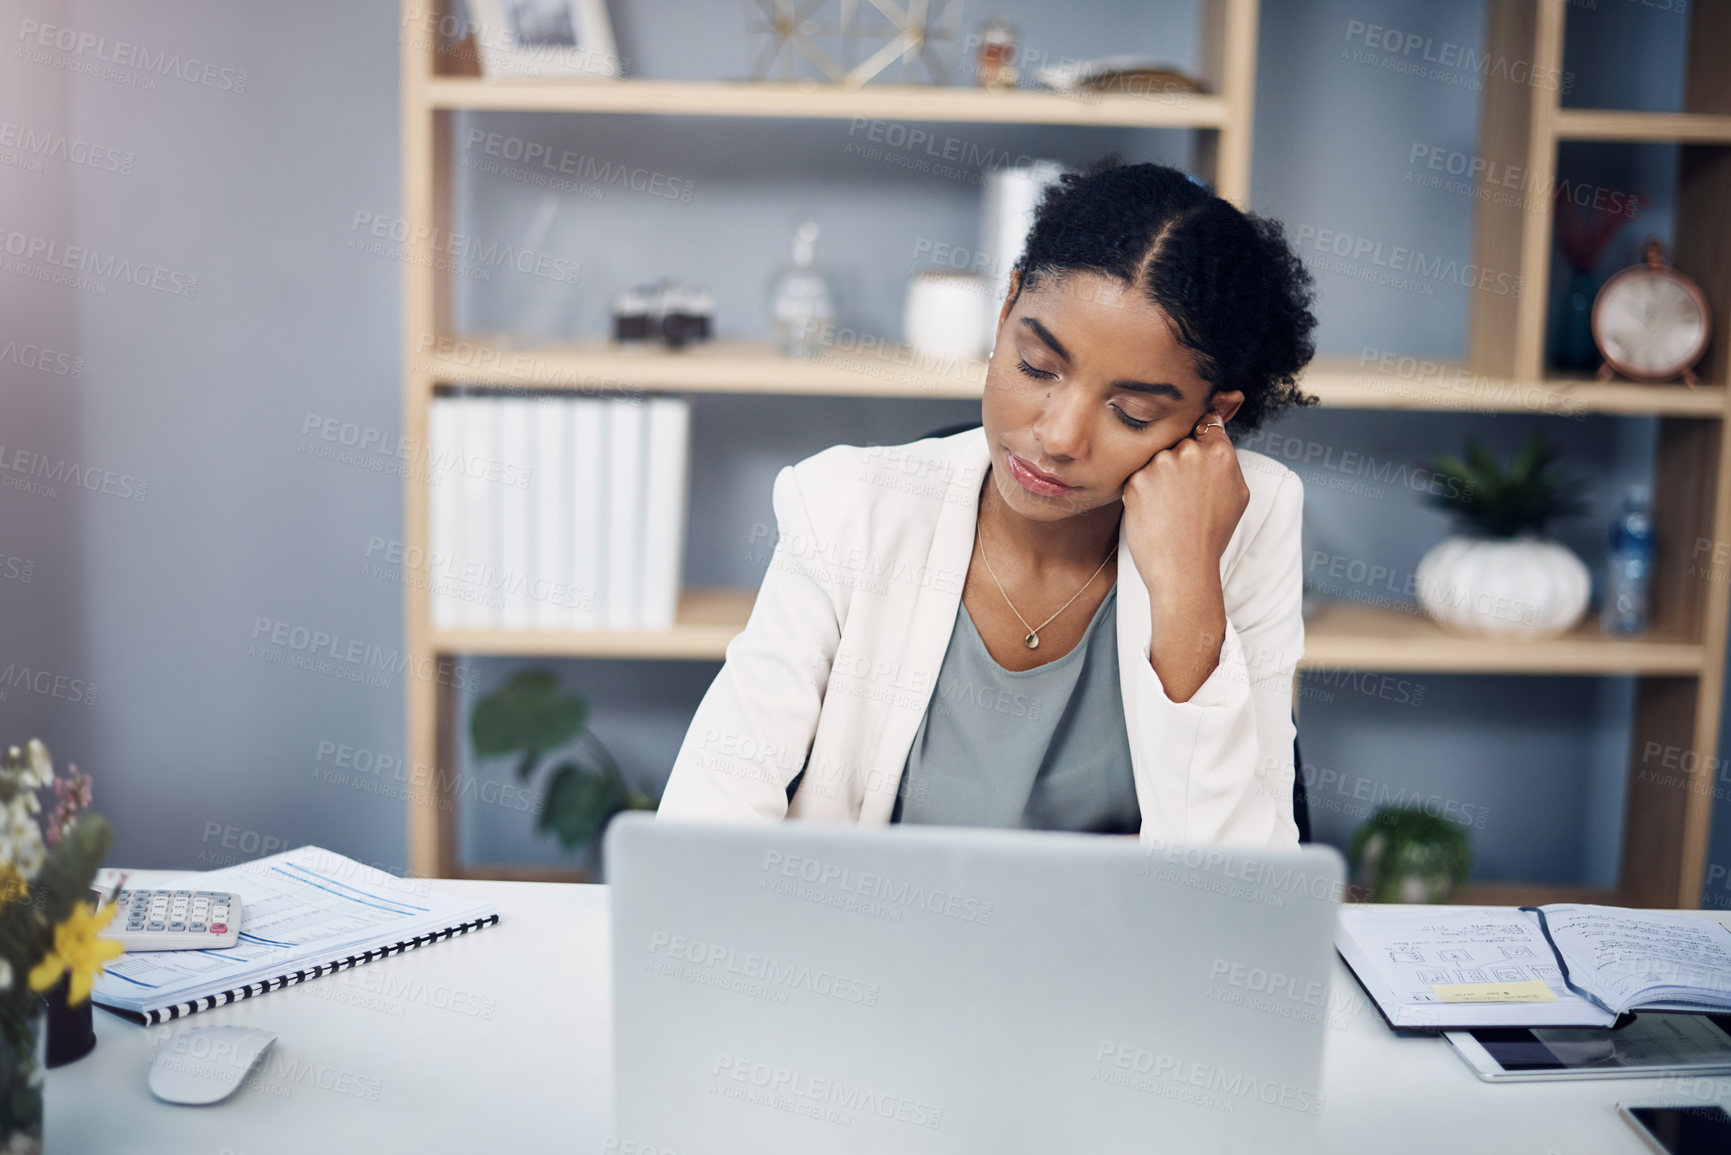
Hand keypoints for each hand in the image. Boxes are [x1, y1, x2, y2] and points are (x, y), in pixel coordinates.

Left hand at [1120, 419, 1249, 586]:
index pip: (1207, 422)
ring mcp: (1161, 464)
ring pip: (1155, 458)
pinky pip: (1137, 476)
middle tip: (1181, 493)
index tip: (1194, 440)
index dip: (1199, 433)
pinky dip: (1142, 491)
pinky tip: (1154, 512)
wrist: (1183, 567)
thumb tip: (1217, 436)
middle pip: (1178, 441)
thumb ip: (1228, 461)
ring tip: (1168, 507)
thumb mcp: (1238, 495)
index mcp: (1219, 453)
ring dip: (1158, 476)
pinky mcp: (1136, 479)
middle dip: (1177, 461)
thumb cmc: (1210, 536)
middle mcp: (1190, 452)